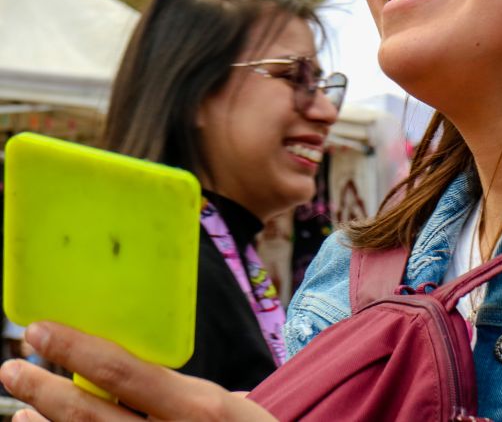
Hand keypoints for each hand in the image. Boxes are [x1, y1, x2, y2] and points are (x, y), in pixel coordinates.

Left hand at [0, 322, 275, 420]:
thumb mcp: (236, 408)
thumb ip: (192, 395)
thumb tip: (142, 376)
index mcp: (200, 406)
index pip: (122, 371)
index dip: (74, 349)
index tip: (40, 330)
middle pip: (89, 414)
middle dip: (43, 389)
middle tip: (12, 368)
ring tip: (23, 408)